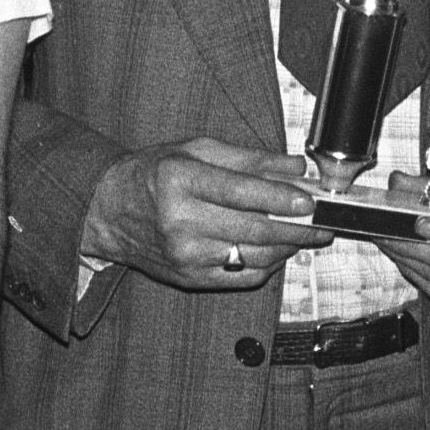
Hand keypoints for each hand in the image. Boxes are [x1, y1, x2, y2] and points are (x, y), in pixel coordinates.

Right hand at [80, 138, 331, 290]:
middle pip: (253, 228)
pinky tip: (278, 251)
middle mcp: (181, 221)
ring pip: (253, 256)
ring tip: (307, 235)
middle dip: (297, 228)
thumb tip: (296, 168)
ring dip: (288, 247)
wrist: (107, 212)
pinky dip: (268, 265)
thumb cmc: (153, 174)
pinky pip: (242, 277)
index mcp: (180, 180)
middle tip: (322, 223)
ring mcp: (184, 255)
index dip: (281, 198)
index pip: (242, 192)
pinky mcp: (189, 278)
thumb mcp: (195, 150)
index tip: (309, 201)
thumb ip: (249, 158)